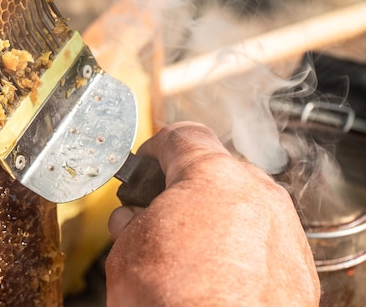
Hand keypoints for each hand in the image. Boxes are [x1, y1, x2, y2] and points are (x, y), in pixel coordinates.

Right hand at [106, 122, 319, 306]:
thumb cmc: (171, 303)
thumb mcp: (127, 249)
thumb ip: (133, 219)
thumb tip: (134, 219)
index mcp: (211, 177)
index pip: (183, 136)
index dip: (157, 148)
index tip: (148, 162)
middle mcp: (257, 195)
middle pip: (217, 170)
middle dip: (186, 187)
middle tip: (160, 213)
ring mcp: (283, 230)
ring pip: (243, 204)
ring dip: (214, 215)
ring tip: (188, 250)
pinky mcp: (298, 267)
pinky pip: (264, 239)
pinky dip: (240, 246)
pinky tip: (217, 272)